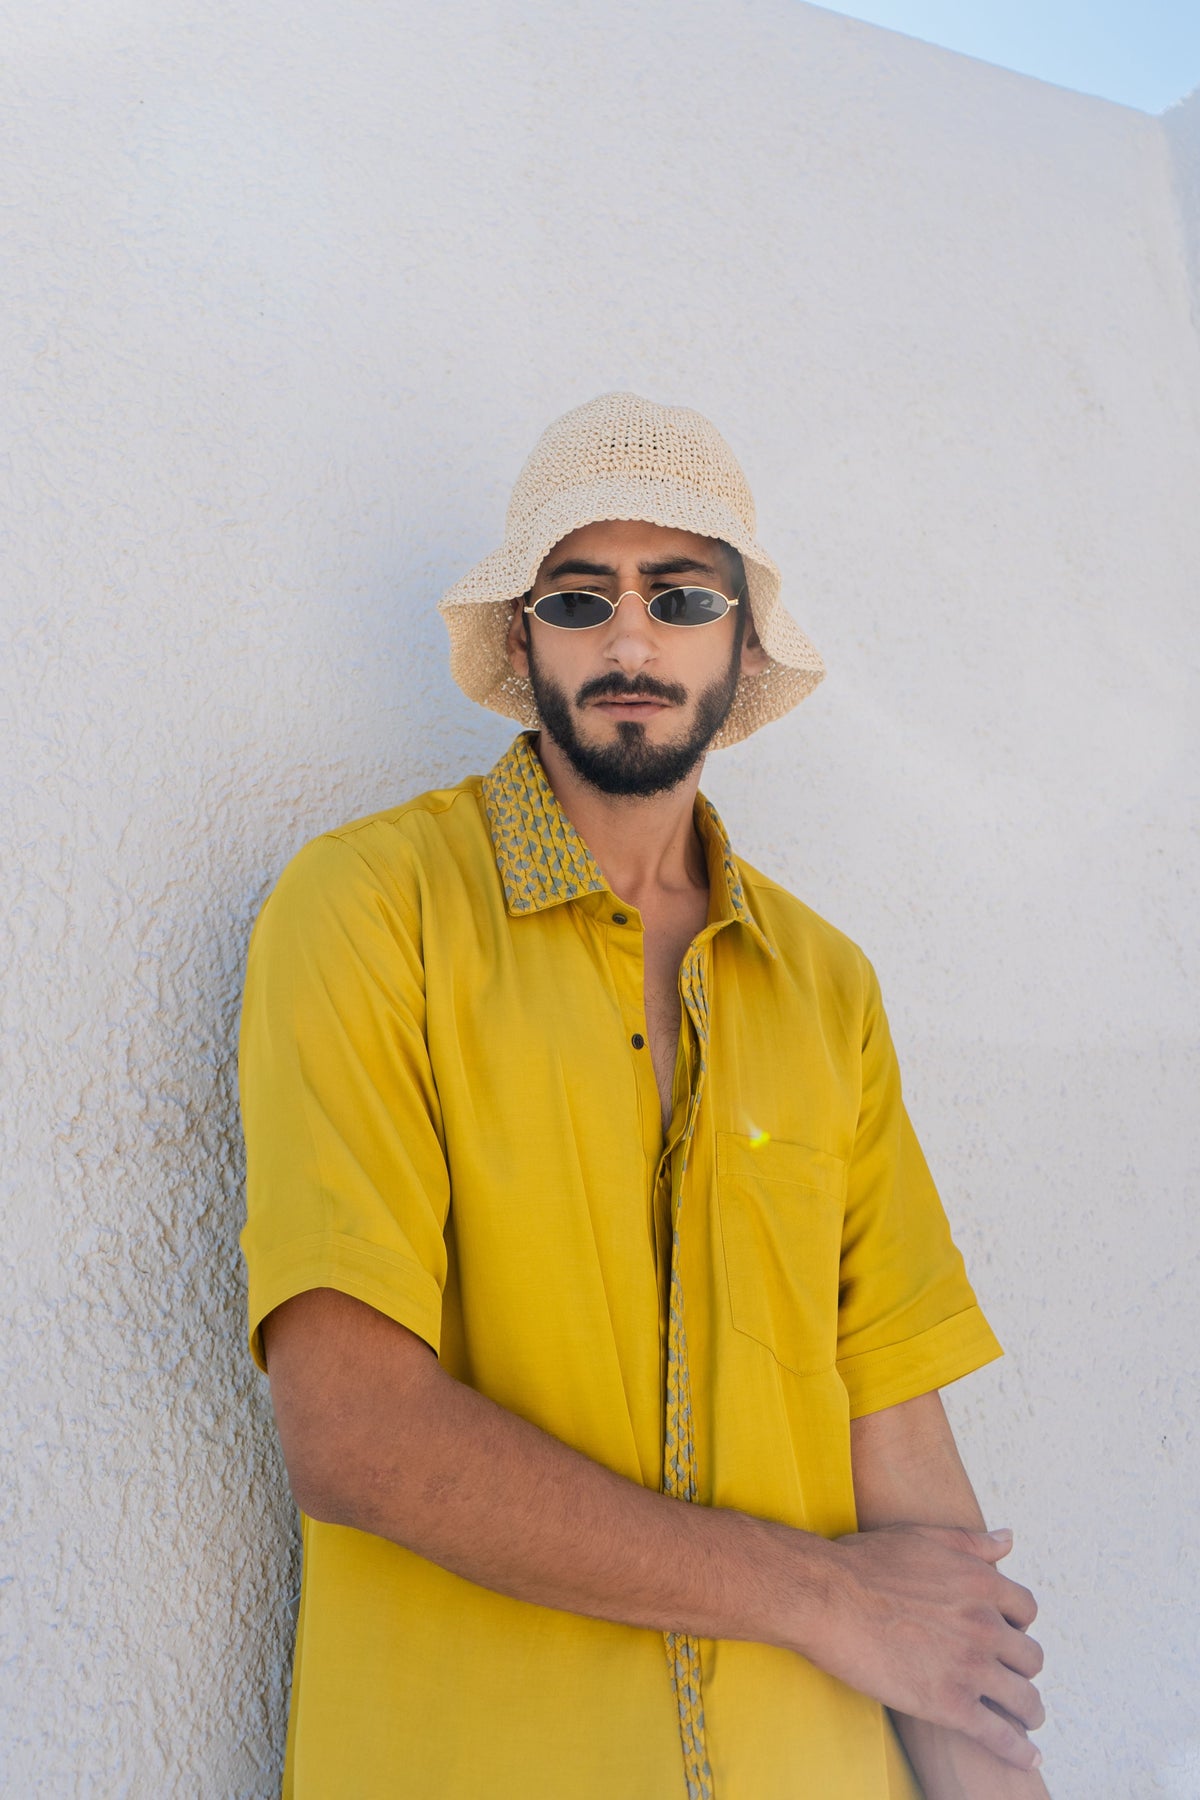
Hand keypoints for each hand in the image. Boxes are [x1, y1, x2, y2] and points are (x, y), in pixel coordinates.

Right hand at [801, 1524, 1043, 1770]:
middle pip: (1030, 1657)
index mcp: (981, 1584)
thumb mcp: (924, 1538)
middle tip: (1007, 1675)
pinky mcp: (951, 1705)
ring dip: (1029, 1711)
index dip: (1018, 1623)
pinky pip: (1000, 1735)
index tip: (1006, 1633)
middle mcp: (986, 1625)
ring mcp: (971, 1668)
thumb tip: (1008, 1538)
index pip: (1026, 1610)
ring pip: (1024, 1699)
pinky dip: (1020, 1751)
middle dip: (1021, 1667)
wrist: (829, 1598)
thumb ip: (971, 1542)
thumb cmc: (866, 1564)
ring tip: (1025, 1718)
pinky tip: (1029, 1757)